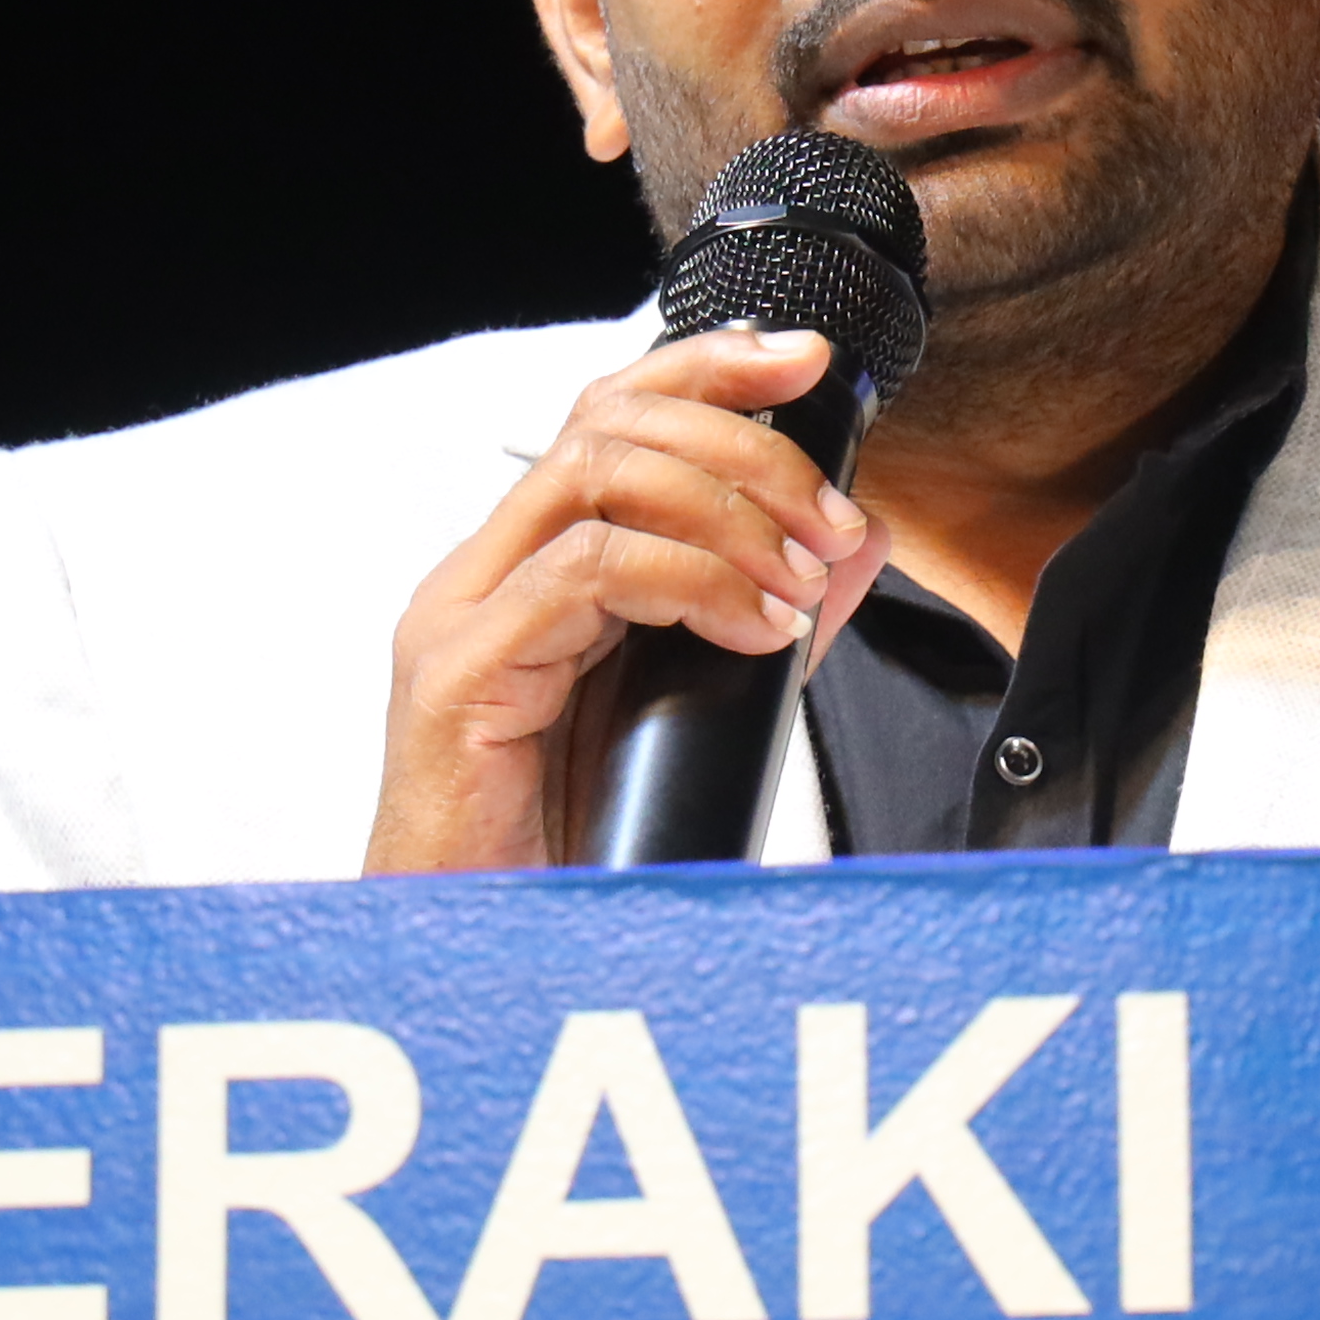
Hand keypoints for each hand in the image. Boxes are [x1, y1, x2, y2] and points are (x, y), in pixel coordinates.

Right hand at [367, 329, 878, 874]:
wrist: (481, 956)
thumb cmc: (563, 849)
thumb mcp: (693, 707)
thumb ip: (766, 615)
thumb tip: (857, 543)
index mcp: (525, 570)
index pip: (606, 415)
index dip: (707, 368)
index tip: (803, 363)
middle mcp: (483, 575)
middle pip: (606, 422)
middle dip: (744, 446)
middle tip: (828, 519)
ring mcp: (462, 617)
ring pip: (597, 476)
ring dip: (728, 513)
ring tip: (798, 581)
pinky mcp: (461, 674)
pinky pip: (586, 573)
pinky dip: (691, 582)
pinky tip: (752, 629)